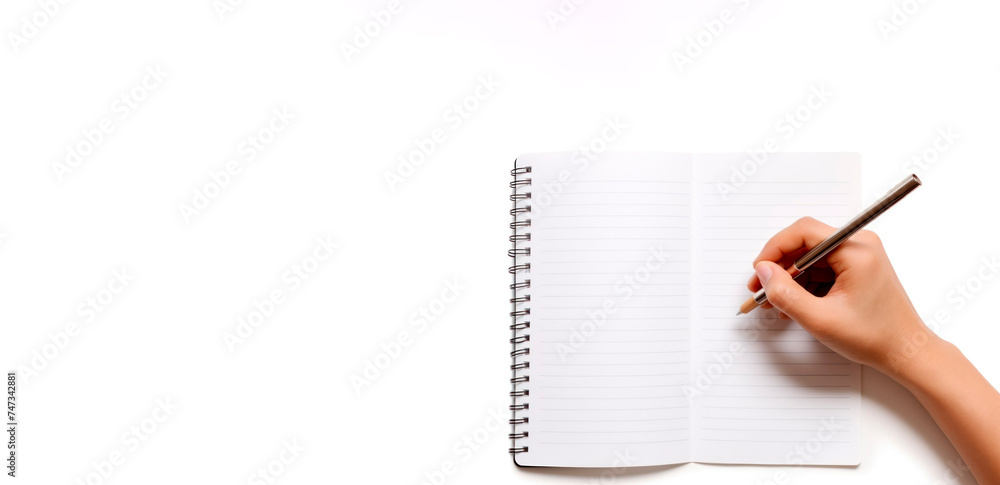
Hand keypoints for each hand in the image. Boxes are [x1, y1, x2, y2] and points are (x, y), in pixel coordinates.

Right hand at [746, 217, 937, 378]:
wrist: (905, 352)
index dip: (774, 249)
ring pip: (810, 257)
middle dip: (779, 266)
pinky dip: (804, 284)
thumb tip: (763, 272)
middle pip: (805, 243)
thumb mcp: (820, 319)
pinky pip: (821, 268)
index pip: (803, 231)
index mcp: (856, 249)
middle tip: (760, 288)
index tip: (759, 270)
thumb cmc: (874, 337)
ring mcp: (859, 256)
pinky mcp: (857, 269)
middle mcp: (859, 245)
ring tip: (775, 302)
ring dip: (790, 278)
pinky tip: (794, 304)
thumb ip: (785, 294)